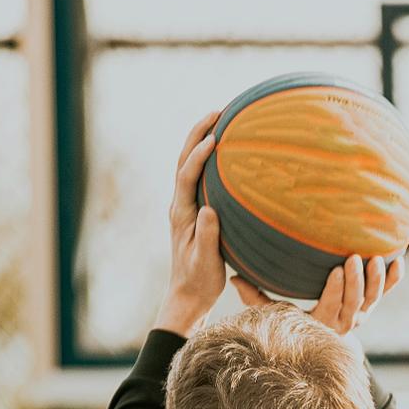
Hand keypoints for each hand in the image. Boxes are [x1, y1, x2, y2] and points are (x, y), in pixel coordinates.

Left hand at [156, 110, 224, 336]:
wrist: (188, 296)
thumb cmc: (199, 282)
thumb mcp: (205, 262)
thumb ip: (207, 237)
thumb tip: (209, 210)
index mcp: (181, 215)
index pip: (186, 176)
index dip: (198, 155)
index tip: (215, 139)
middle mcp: (180, 206)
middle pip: (184, 160)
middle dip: (198, 133)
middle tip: (219, 112)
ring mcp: (187, 207)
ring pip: (190, 165)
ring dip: (202, 140)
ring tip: (222, 120)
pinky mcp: (196, 211)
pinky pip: (201, 177)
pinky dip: (209, 158)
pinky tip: (228, 152)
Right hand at [230, 254, 404, 336]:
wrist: (321, 342)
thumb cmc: (293, 323)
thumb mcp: (275, 314)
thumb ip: (256, 299)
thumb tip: (232, 279)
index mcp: (321, 324)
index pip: (331, 307)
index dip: (336, 290)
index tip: (337, 270)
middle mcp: (344, 323)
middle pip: (354, 303)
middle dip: (357, 282)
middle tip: (355, 258)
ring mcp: (360, 315)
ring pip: (372, 300)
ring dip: (377, 280)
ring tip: (378, 258)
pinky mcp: (370, 306)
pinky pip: (385, 294)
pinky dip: (394, 280)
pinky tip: (399, 261)